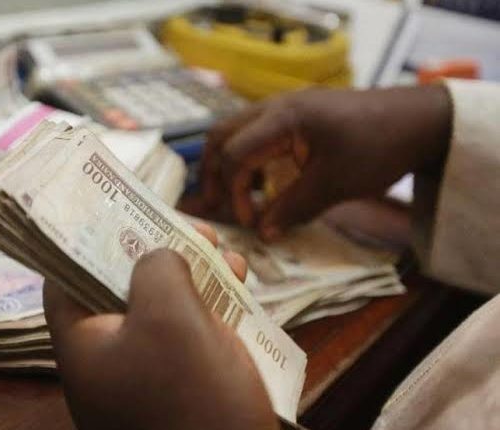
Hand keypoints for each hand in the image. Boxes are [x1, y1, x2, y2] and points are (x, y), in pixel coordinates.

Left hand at [44, 224, 278, 429]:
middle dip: (159, 252)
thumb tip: (159, 259)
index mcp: (82, 343)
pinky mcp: (182, 387)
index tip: (126, 213)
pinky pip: (190, 334)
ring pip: (162, 307)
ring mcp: (146, 375)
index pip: (65, 277)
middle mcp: (107, 358)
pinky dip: (211, 306)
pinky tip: (237, 286)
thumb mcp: (169, 315)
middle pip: (121, 287)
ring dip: (194, 275)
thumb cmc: (191, 397)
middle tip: (193, 230)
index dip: (91, 239)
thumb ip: (157, 267)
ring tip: (225, 254)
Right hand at [202, 85, 451, 239]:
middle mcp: (275, 107)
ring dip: (228, 163)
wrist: (419, 119)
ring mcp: (285, 108)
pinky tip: (260, 180)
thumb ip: (293, 208)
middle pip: (221, 135)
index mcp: (281, 119)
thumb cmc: (379, 148)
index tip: (251, 221)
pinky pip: (257, 133)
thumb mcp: (335, 184)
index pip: (233, 154)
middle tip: (215, 205)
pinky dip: (248, 157)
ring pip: (235, 131)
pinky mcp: (297, 116)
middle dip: (213, 172)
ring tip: (232, 194)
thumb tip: (263, 234)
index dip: (234, 192)